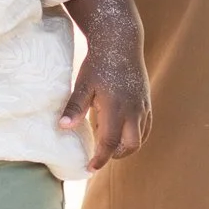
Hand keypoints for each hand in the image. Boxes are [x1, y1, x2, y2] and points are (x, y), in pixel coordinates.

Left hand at [63, 0, 150, 168]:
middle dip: (116, 154)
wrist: (120, 42)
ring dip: (126, 145)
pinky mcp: (146, 101)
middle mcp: (133, 110)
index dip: (100, 158)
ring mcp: (142, 106)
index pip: (110, 143)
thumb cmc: (98, 63)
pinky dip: (135, 134)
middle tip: (100, 153)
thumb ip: (74, 107)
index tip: (90, 167)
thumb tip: (62, 128)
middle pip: (131, 145)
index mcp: (116, 109)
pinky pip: (146, 126)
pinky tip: (121, 129)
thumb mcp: (83, 84)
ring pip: (140, 137)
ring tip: (108, 139)